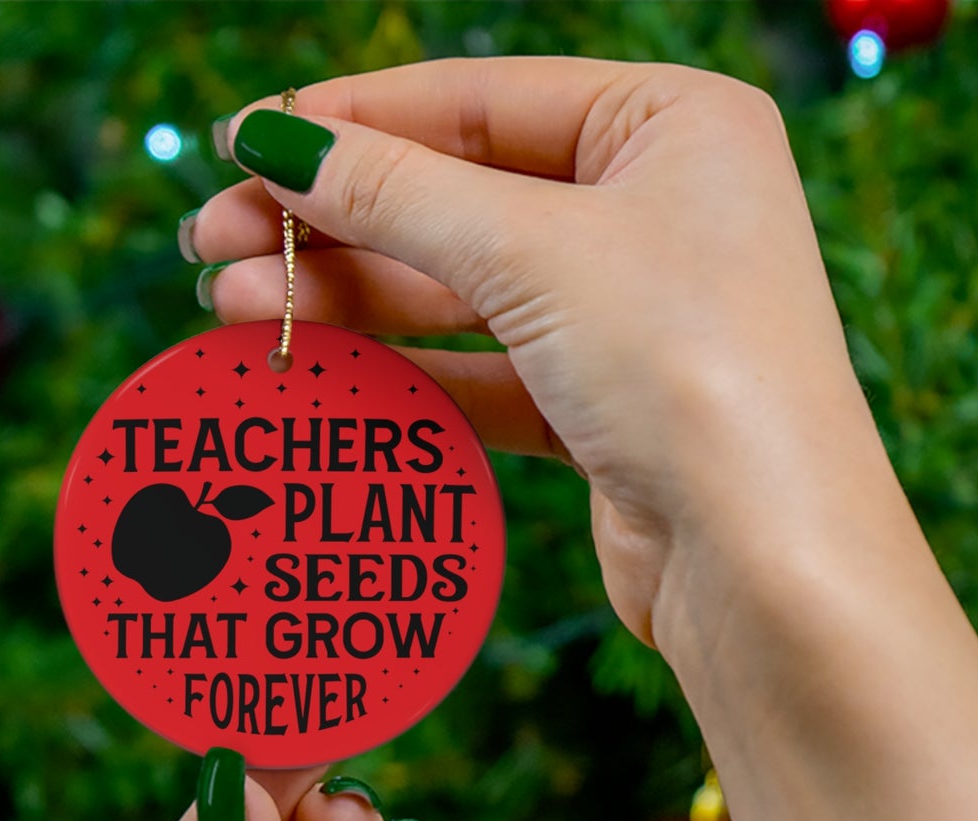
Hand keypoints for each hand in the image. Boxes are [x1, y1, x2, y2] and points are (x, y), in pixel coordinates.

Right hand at [188, 57, 874, 657]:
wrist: (765, 563)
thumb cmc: (687, 369)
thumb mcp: (532, 252)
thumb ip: (396, 193)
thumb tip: (275, 141)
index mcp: (674, 125)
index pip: (481, 100)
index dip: (353, 120)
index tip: (241, 142)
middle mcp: (661, 211)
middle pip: (462, 197)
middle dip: (334, 223)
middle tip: (211, 243)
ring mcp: (635, 316)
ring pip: (465, 292)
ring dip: (351, 301)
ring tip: (235, 311)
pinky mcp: (608, 410)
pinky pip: (486, 373)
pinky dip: (405, 373)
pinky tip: (319, 371)